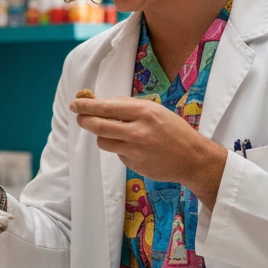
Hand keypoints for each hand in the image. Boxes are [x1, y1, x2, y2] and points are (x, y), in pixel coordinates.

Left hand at [70, 96, 226, 209]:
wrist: (192, 158)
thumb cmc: (173, 130)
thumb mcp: (155, 110)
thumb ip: (129, 106)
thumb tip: (101, 102)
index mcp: (143, 112)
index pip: (106, 107)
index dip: (87, 105)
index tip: (75, 103)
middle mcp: (137, 131)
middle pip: (98, 125)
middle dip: (84, 120)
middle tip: (79, 117)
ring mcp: (134, 150)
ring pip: (103, 141)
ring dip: (102, 135)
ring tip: (114, 132)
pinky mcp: (133, 164)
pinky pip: (116, 153)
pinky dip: (118, 148)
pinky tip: (134, 147)